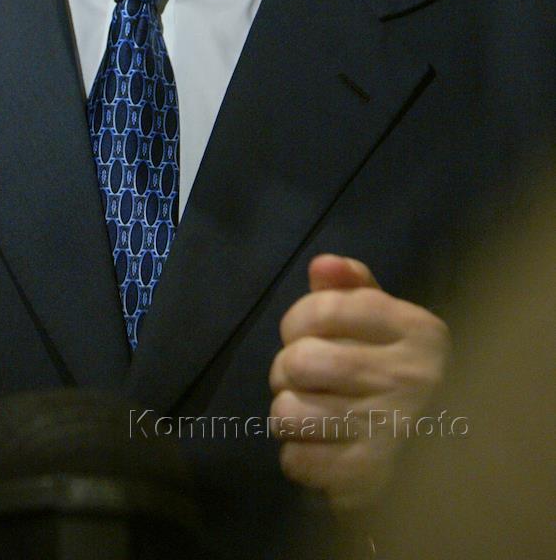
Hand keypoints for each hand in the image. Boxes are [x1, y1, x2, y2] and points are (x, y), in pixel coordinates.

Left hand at [269, 255, 449, 510]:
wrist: (459, 461)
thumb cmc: (408, 379)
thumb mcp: (391, 324)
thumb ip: (354, 290)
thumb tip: (322, 266)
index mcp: (417, 331)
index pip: (323, 310)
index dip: (296, 321)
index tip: (302, 335)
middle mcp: (409, 378)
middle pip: (300, 361)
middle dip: (286, 370)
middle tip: (302, 380)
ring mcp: (391, 432)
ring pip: (291, 413)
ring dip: (287, 414)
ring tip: (306, 414)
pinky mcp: (372, 480)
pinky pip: (299, 460)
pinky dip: (297, 456)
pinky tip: (318, 449)